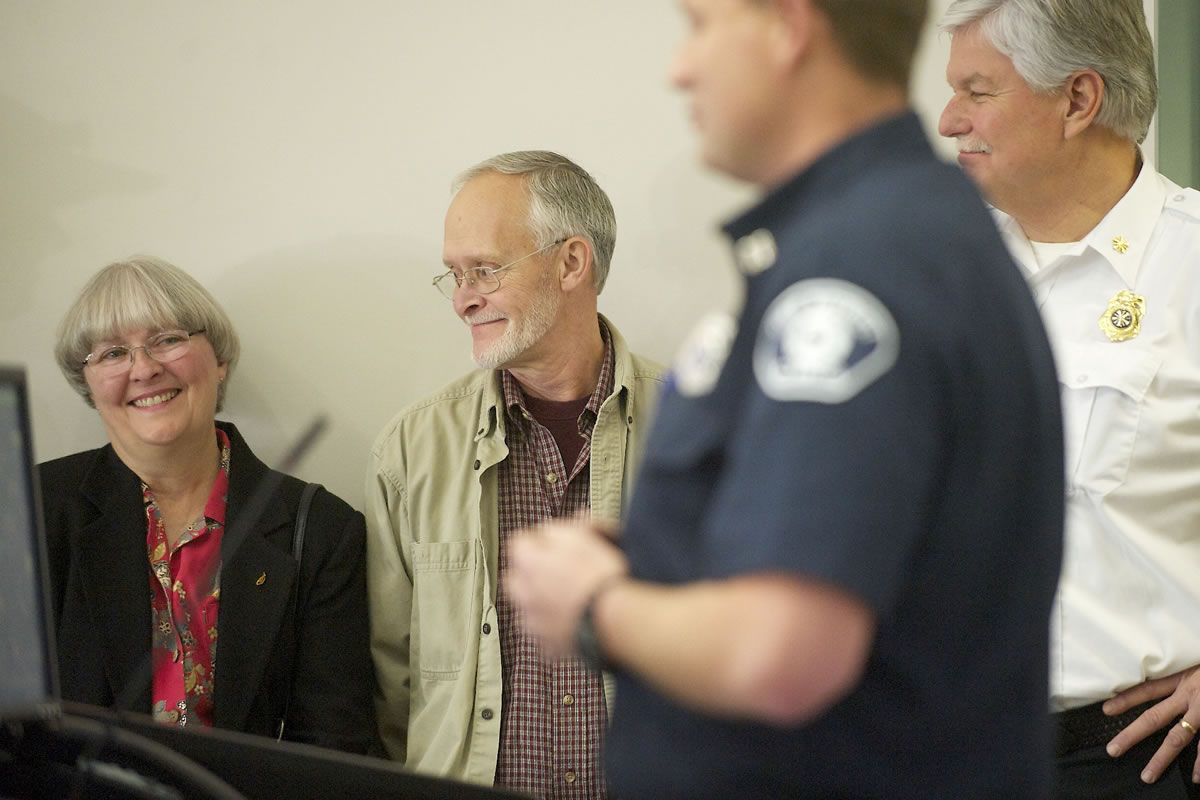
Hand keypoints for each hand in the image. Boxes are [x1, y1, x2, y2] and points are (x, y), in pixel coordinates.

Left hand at [504, 517, 627, 658]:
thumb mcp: (587, 536)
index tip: (558, 544)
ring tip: (566, 598)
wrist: (612, 619)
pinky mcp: (545, 645)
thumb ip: (571, 526)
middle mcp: (521, 591)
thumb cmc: (599, 574)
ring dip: (538, 601)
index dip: (540, 540)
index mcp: (527, 560)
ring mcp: (531, 621)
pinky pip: (542, 633)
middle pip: (515, 577)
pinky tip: (572, 621)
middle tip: (559, 571)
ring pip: (525, 606)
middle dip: (531, 573)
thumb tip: (574, 519)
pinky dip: (552, 627)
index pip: (519, 542)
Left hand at [1104, 664, 1199, 783]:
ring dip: (1161, 758)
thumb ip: (1182, 668)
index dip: (1126, 699)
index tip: (1105, 710)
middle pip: (1154, 717)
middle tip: (1113, 750)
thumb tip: (1164, 673)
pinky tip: (1195, 777)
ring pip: (1179, 738)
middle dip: (1132, 735)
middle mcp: (1191, 695)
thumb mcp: (1195, 658)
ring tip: (1147, 776)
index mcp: (1183, 677)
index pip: (1147, 688)